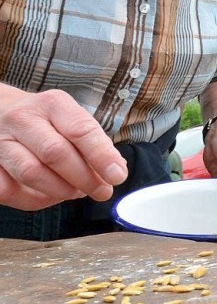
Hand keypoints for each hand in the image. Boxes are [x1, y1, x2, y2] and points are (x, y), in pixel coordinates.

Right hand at [0, 87, 127, 210]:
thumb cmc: (45, 119)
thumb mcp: (70, 118)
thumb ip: (94, 142)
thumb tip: (116, 169)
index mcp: (52, 104)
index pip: (80, 130)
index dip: (102, 156)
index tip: (118, 176)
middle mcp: (23, 118)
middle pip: (56, 153)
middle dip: (84, 178)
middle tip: (102, 191)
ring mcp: (0, 141)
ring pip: (31, 173)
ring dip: (60, 190)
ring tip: (78, 192)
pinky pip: (8, 190)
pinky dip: (33, 200)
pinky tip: (50, 196)